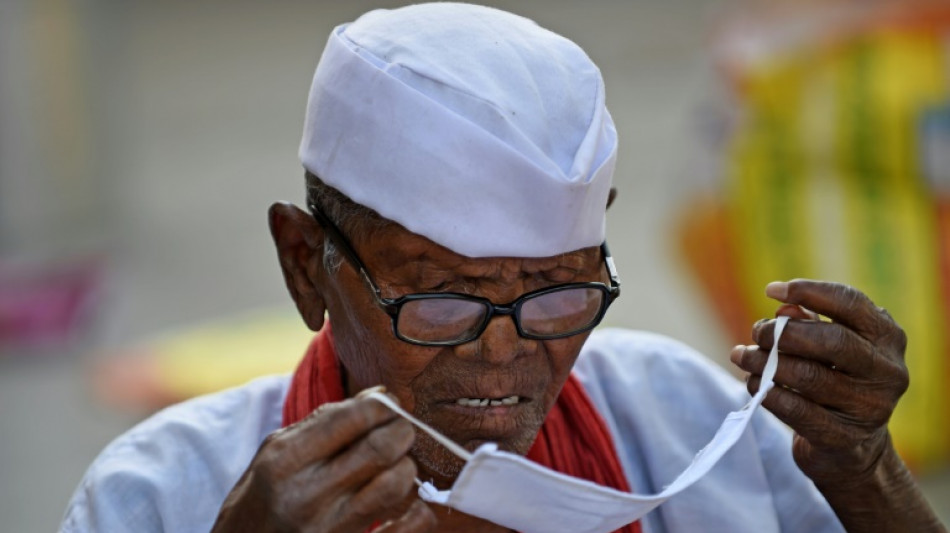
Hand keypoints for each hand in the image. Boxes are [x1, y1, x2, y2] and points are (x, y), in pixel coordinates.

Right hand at [212, 392, 436, 532]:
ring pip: (395, 485)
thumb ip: (325, 422)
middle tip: (400, 432)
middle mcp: (305, 496)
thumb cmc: (261, 496)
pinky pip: (404, 531)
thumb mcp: (276, 451)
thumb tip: (380, 395)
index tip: (389, 406)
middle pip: (381, 448)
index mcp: (285, 461)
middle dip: (402, 431)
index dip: (382, 405)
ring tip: (397, 465)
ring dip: (406, 468)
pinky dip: (417, 514)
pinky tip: (408, 504)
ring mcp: (327, 530)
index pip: (352, 418)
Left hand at [729, 279, 908, 485]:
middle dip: (783, 333)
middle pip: (832, 341)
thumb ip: (807, 323)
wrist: (850, 447)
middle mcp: (888, 372)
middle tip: (757, 333)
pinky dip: (767, 392)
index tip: (771, 290)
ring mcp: (870, 408)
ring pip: (809, 376)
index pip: (851, 304)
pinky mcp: (844, 438)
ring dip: (765, 363)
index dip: (809, 292)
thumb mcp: (827, 347)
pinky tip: (753, 382)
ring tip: (742, 356)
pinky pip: (796, 410)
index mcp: (887, 338)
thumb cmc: (834, 380)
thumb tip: (782, 310)